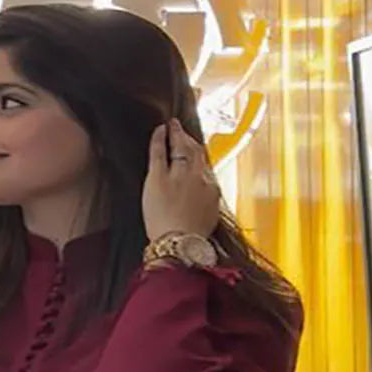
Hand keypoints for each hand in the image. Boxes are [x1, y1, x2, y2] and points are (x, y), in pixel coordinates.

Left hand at [143, 119, 220, 244]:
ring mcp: (178, 176)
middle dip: (190, 141)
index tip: (196, 155)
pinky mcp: (159, 177)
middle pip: (196, 153)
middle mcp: (198, 178)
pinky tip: (160, 130)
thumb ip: (208, 204)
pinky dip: (159, 138)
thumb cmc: (191, 240)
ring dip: (177, 134)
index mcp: (212, 191)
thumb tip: (208, 197)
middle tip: (184, 132)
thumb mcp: (209, 222)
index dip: (199, 160)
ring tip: (173, 126)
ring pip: (180, 148)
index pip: (206, 169)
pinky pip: (159, 151)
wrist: (179, 245)